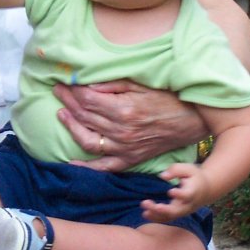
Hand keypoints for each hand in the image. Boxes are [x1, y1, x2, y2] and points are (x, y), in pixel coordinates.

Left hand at [54, 79, 208, 171]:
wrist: (191, 121)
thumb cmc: (166, 98)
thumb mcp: (140, 84)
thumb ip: (113, 85)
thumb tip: (88, 84)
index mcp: (124, 110)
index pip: (87, 100)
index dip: (72, 90)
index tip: (63, 82)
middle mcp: (121, 131)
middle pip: (85, 116)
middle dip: (68, 102)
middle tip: (58, 91)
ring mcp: (125, 148)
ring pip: (88, 140)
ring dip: (71, 127)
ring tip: (61, 114)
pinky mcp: (130, 160)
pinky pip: (104, 167)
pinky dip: (86, 166)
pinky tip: (71, 161)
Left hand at [141, 163, 210, 221]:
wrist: (206, 190)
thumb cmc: (194, 176)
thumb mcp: (188, 168)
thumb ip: (175, 170)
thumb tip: (162, 176)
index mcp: (193, 191)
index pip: (187, 195)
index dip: (179, 195)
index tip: (170, 191)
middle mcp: (188, 204)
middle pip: (176, 210)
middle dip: (162, 209)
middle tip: (146, 203)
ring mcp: (184, 211)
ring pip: (171, 216)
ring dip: (156, 215)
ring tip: (144, 211)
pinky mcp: (179, 214)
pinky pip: (168, 219)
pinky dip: (157, 218)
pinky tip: (145, 214)